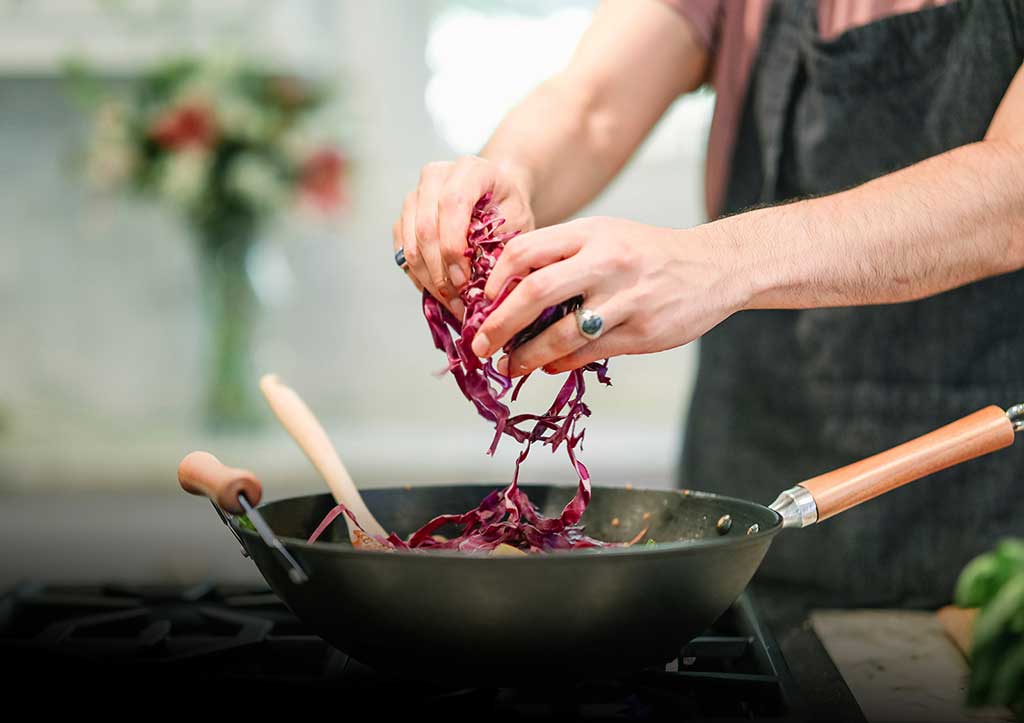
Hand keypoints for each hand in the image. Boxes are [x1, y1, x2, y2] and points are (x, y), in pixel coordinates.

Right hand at [392, 156, 533, 314]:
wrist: (495, 196)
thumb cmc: (508, 208)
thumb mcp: (519, 222)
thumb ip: (502, 245)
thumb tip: (485, 285)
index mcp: (470, 169)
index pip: (452, 203)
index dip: (454, 245)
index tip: (464, 280)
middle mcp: (436, 175)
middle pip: (426, 226)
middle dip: (440, 270)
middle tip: (457, 300)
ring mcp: (415, 195)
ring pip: (410, 242)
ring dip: (428, 279)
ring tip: (450, 303)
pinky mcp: (404, 216)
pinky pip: (402, 251)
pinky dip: (419, 276)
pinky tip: (438, 292)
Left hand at [469, 217, 748, 375]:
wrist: (715, 267)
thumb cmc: (648, 254)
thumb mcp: (606, 236)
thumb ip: (562, 255)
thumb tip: (509, 292)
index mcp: (591, 233)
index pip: (525, 250)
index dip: (495, 279)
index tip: (481, 302)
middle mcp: (606, 262)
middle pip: (534, 293)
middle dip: (498, 324)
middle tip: (479, 345)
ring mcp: (625, 298)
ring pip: (560, 334)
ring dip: (527, 355)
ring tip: (510, 366)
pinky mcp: (641, 332)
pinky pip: (588, 352)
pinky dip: (561, 363)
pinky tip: (548, 367)